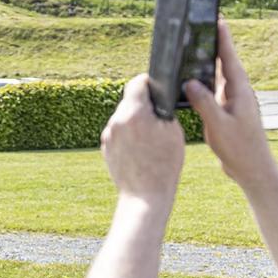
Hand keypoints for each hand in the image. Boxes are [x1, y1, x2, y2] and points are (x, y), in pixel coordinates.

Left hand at [101, 75, 183, 203]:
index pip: (137, 83)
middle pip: (130, 101)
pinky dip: (129, 135)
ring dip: (135, 121)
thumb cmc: (164, 164)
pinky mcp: (105, 147)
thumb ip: (162, 109)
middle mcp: (116, 121)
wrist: (145, 196)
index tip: (157, 87)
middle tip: (158, 117)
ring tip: (151, 138)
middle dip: (143, 105)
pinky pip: (118, 132)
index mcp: (133, 113)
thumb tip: (156, 100)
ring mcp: (108, 135)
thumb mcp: (172, 131)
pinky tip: (141, 148)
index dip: (149, 82)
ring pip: (123, 117)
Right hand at [183, 20, 274, 186]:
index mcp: (240, 91)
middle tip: (204, 27)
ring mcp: (234, 102)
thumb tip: (189, 82)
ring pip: (219, 77)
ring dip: (209, 63)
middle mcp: (238, 93)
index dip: (223, 38)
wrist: (253, 170)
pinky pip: (215, 90)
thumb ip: (204, 102)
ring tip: (196, 48)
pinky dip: (205, 82)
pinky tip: (194, 81)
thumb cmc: (240, 149)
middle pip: (225, 63)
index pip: (229, 59)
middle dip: (215, 45)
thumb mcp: (218, 125)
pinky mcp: (228, 112)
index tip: (218, 19)